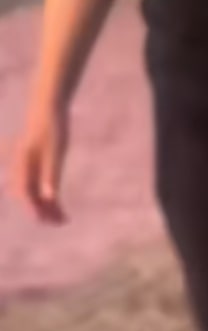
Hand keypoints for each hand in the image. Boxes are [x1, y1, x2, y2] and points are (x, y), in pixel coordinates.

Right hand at [11, 107, 68, 223]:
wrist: (48, 107)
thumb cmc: (52, 127)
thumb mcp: (56, 151)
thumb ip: (51, 174)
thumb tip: (50, 197)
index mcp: (24, 162)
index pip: (25, 192)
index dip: (34, 208)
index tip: (45, 221)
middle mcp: (23, 166)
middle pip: (29, 196)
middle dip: (42, 211)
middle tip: (60, 223)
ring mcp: (28, 166)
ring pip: (34, 192)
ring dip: (46, 207)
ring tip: (62, 219)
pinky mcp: (36, 165)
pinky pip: (39, 185)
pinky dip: (48, 197)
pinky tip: (58, 206)